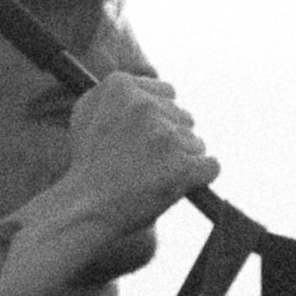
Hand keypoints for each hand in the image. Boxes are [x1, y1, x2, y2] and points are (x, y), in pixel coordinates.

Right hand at [55, 68, 217, 266]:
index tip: (147, 139)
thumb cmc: (85, 166)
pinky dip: (200, 177)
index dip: (160, 119)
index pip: (168, 93)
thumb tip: (141, 88)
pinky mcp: (182, 166)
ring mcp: (165, 136)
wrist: (83, 209)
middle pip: (184, 118)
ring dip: (181, 161)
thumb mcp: (85, 114)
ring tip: (151, 178)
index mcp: (120, 86)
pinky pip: (211, 166)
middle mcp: (144, 105)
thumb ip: (113, 93)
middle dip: (172, 140)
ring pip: (196, 144)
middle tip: (146, 163)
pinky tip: (178, 185)